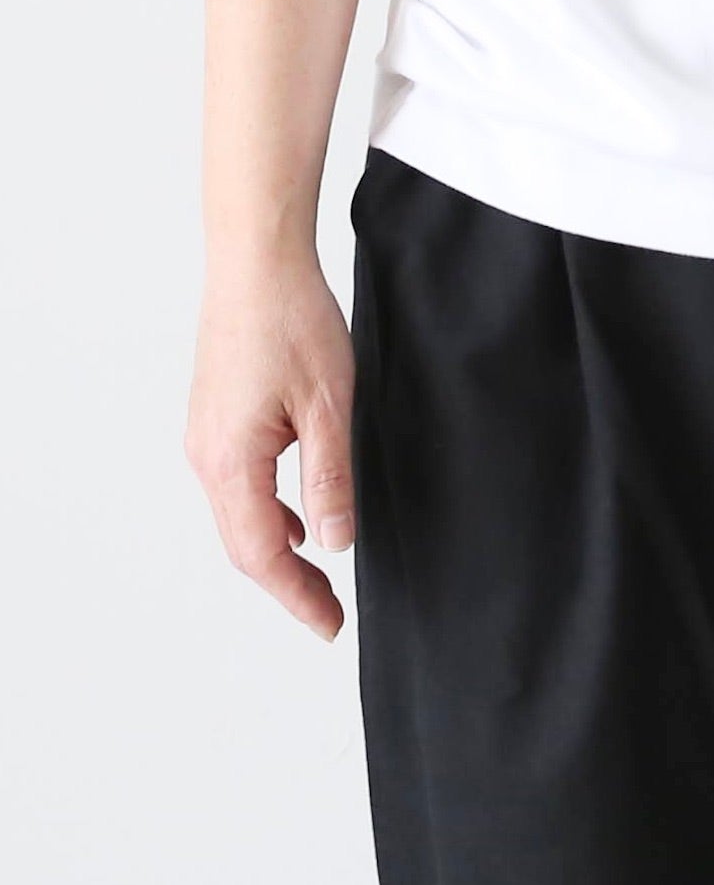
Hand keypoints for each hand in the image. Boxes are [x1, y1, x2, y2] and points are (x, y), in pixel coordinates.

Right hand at [184, 248, 355, 640]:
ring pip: (238, 513)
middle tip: (327, 611)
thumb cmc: (292, 321)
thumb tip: (335, 544)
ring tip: (317, 571)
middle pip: (243, 543)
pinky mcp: (215, 415)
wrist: (257, 261)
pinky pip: (237, 482)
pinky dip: (266, 509)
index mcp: (232, 461)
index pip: (262, 553)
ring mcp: (206, 434)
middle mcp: (206, 455)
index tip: (329, 624)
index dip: (297, 595)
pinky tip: (297, 512)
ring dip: (275, 546)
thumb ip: (332, 479)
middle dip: (286, 582)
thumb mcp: (331, 406)